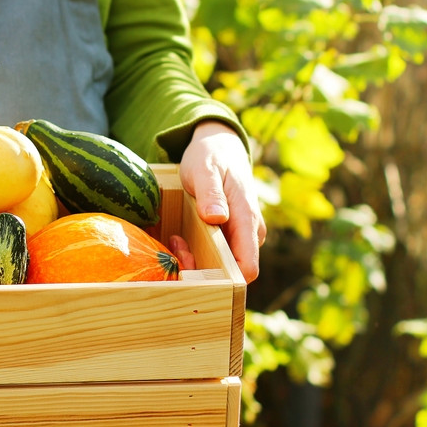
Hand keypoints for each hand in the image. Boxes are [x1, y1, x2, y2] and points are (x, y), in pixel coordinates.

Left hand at [179, 121, 265, 282]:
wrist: (219, 148)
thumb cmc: (211, 157)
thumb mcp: (205, 169)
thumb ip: (211, 193)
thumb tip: (217, 217)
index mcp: (248, 219)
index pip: (248, 267)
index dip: (222, 278)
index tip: (190, 260)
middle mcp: (250, 233)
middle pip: (233, 273)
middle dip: (202, 270)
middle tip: (176, 245)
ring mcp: (242, 236)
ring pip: (224, 268)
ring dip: (197, 262)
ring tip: (176, 240)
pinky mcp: (231, 236)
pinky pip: (217, 257)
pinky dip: (197, 255)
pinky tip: (180, 239)